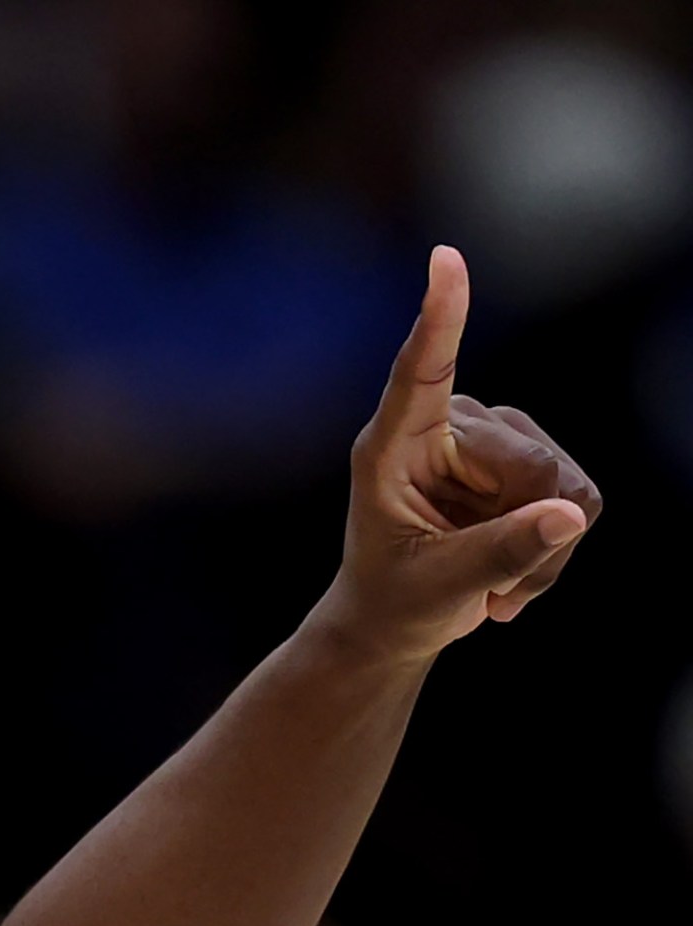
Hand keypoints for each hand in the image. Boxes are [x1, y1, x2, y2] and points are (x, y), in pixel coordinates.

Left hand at [320, 245, 601, 659]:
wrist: (396, 622)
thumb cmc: (394, 601)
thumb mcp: (437, 587)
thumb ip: (500, 553)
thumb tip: (570, 513)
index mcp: (392, 448)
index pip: (420, 372)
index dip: (440, 316)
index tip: (444, 259)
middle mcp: (445, 429)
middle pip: (529, 461)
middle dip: (527, 531)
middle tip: (489, 588)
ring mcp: (492, 440)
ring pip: (562, 482)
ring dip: (542, 549)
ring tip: (493, 584)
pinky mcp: (527, 457)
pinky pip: (578, 497)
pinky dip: (555, 547)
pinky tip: (513, 578)